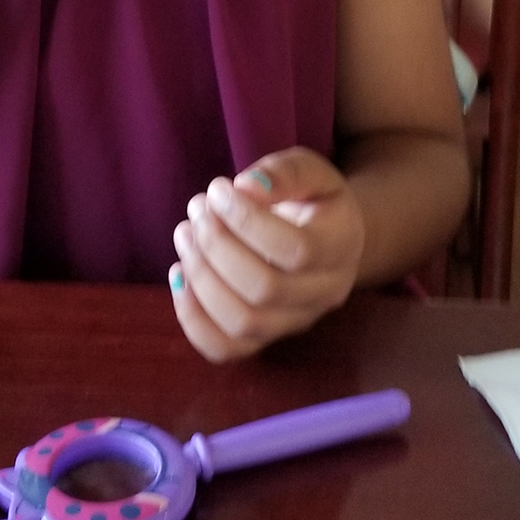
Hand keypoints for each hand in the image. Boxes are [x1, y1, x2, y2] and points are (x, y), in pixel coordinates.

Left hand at [169, 148, 364, 362]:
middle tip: (198, 208)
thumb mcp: (310, 170)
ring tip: (185, 233)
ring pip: (242, 322)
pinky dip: (192, 318)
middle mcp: (323, 294)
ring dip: (200, 276)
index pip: (296, 250)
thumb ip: (284, 172)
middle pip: (264, 290)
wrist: (325, 239)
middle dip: (216, 245)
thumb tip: (246, 187)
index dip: (247, 221)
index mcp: (340, 247)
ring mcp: (293, 322)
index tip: (219, 189)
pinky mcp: (263, 338)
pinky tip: (179, 275)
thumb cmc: (313, 199)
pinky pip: (224, 348)